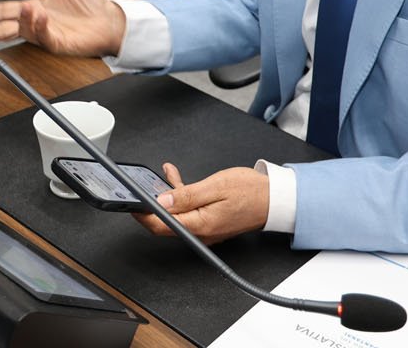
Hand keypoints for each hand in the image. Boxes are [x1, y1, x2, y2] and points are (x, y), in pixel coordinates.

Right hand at [0, 0, 126, 56]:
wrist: (108, 19)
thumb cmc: (90, 2)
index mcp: (34, 7)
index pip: (5, 10)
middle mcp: (35, 21)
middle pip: (4, 25)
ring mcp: (45, 33)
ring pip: (20, 32)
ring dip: (7, 26)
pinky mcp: (57, 42)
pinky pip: (44, 35)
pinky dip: (39, 26)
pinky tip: (36, 16)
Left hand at [133, 163, 269, 243]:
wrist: (274, 199)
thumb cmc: (251, 192)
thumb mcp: (216, 186)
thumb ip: (187, 195)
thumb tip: (162, 201)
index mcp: (201, 224)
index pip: (162, 225)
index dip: (143, 215)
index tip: (132, 202)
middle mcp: (202, 231)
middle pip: (166, 223)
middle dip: (150, 206)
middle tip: (140, 188)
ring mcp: (205, 229)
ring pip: (176, 215)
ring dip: (165, 197)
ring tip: (159, 176)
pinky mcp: (209, 222)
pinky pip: (188, 211)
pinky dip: (179, 196)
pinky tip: (174, 178)